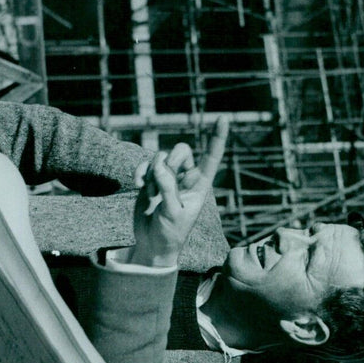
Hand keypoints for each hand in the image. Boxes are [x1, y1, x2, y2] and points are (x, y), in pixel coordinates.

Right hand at [129, 116, 228, 267]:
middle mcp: (186, 177)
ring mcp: (168, 177)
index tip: (223, 118)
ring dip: (153, 174)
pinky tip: (140, 187)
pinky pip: (146, 165)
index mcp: (200, 184)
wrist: (153, 244)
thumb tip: (158, 164)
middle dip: (170, 162)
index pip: (211, 157)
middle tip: (161, 181)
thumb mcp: (173, 212)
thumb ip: (167, 187)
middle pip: (181, 150)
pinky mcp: (151, 180)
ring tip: (150, 194)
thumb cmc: (171, 233)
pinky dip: (141, 173)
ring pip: (161, 156)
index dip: (217, 138)